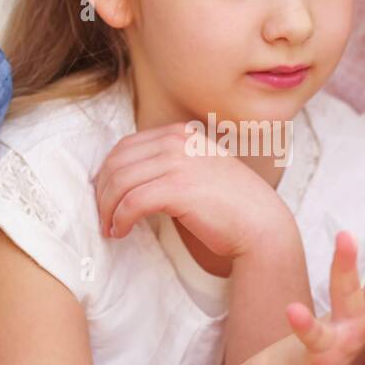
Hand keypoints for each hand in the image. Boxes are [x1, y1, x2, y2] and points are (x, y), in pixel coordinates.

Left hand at [94, 123, 292, 258]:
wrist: (261, 224)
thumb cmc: (230, 205)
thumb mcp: (198, 170)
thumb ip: (168, 165)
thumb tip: (127, 178)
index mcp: (181, 133)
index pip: (126, 146)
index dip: (108, 173)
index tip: (106, 197)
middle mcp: (177, 141)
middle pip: (117, 162)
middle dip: (103, 192)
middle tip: (102, 216)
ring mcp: (178, 162)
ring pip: (119, 182)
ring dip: (107, 208)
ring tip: (110, 227)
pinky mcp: (177, 188)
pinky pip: (131, 202)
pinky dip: (119, 218)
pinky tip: (120, 231)